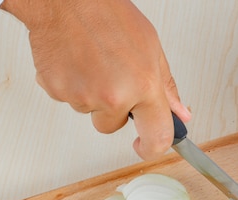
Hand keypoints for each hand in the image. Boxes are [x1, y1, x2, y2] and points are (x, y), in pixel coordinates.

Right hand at [0, 0, 190, 159]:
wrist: (64, 0)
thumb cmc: (107, 15)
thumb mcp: (151, 48)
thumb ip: (166, 87)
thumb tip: (180, 113)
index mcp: (143, 85)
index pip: (157, 136)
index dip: (152, 147)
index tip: (146, 147)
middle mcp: (114, 96)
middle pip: (112, 126)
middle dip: (113, 108)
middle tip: (111, 75)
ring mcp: (83, 96)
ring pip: (90, 111)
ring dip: (91, 95)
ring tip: (92, 61)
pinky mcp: (57, 91)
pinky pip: (68, 99)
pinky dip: (71, 85)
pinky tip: (76, 61)